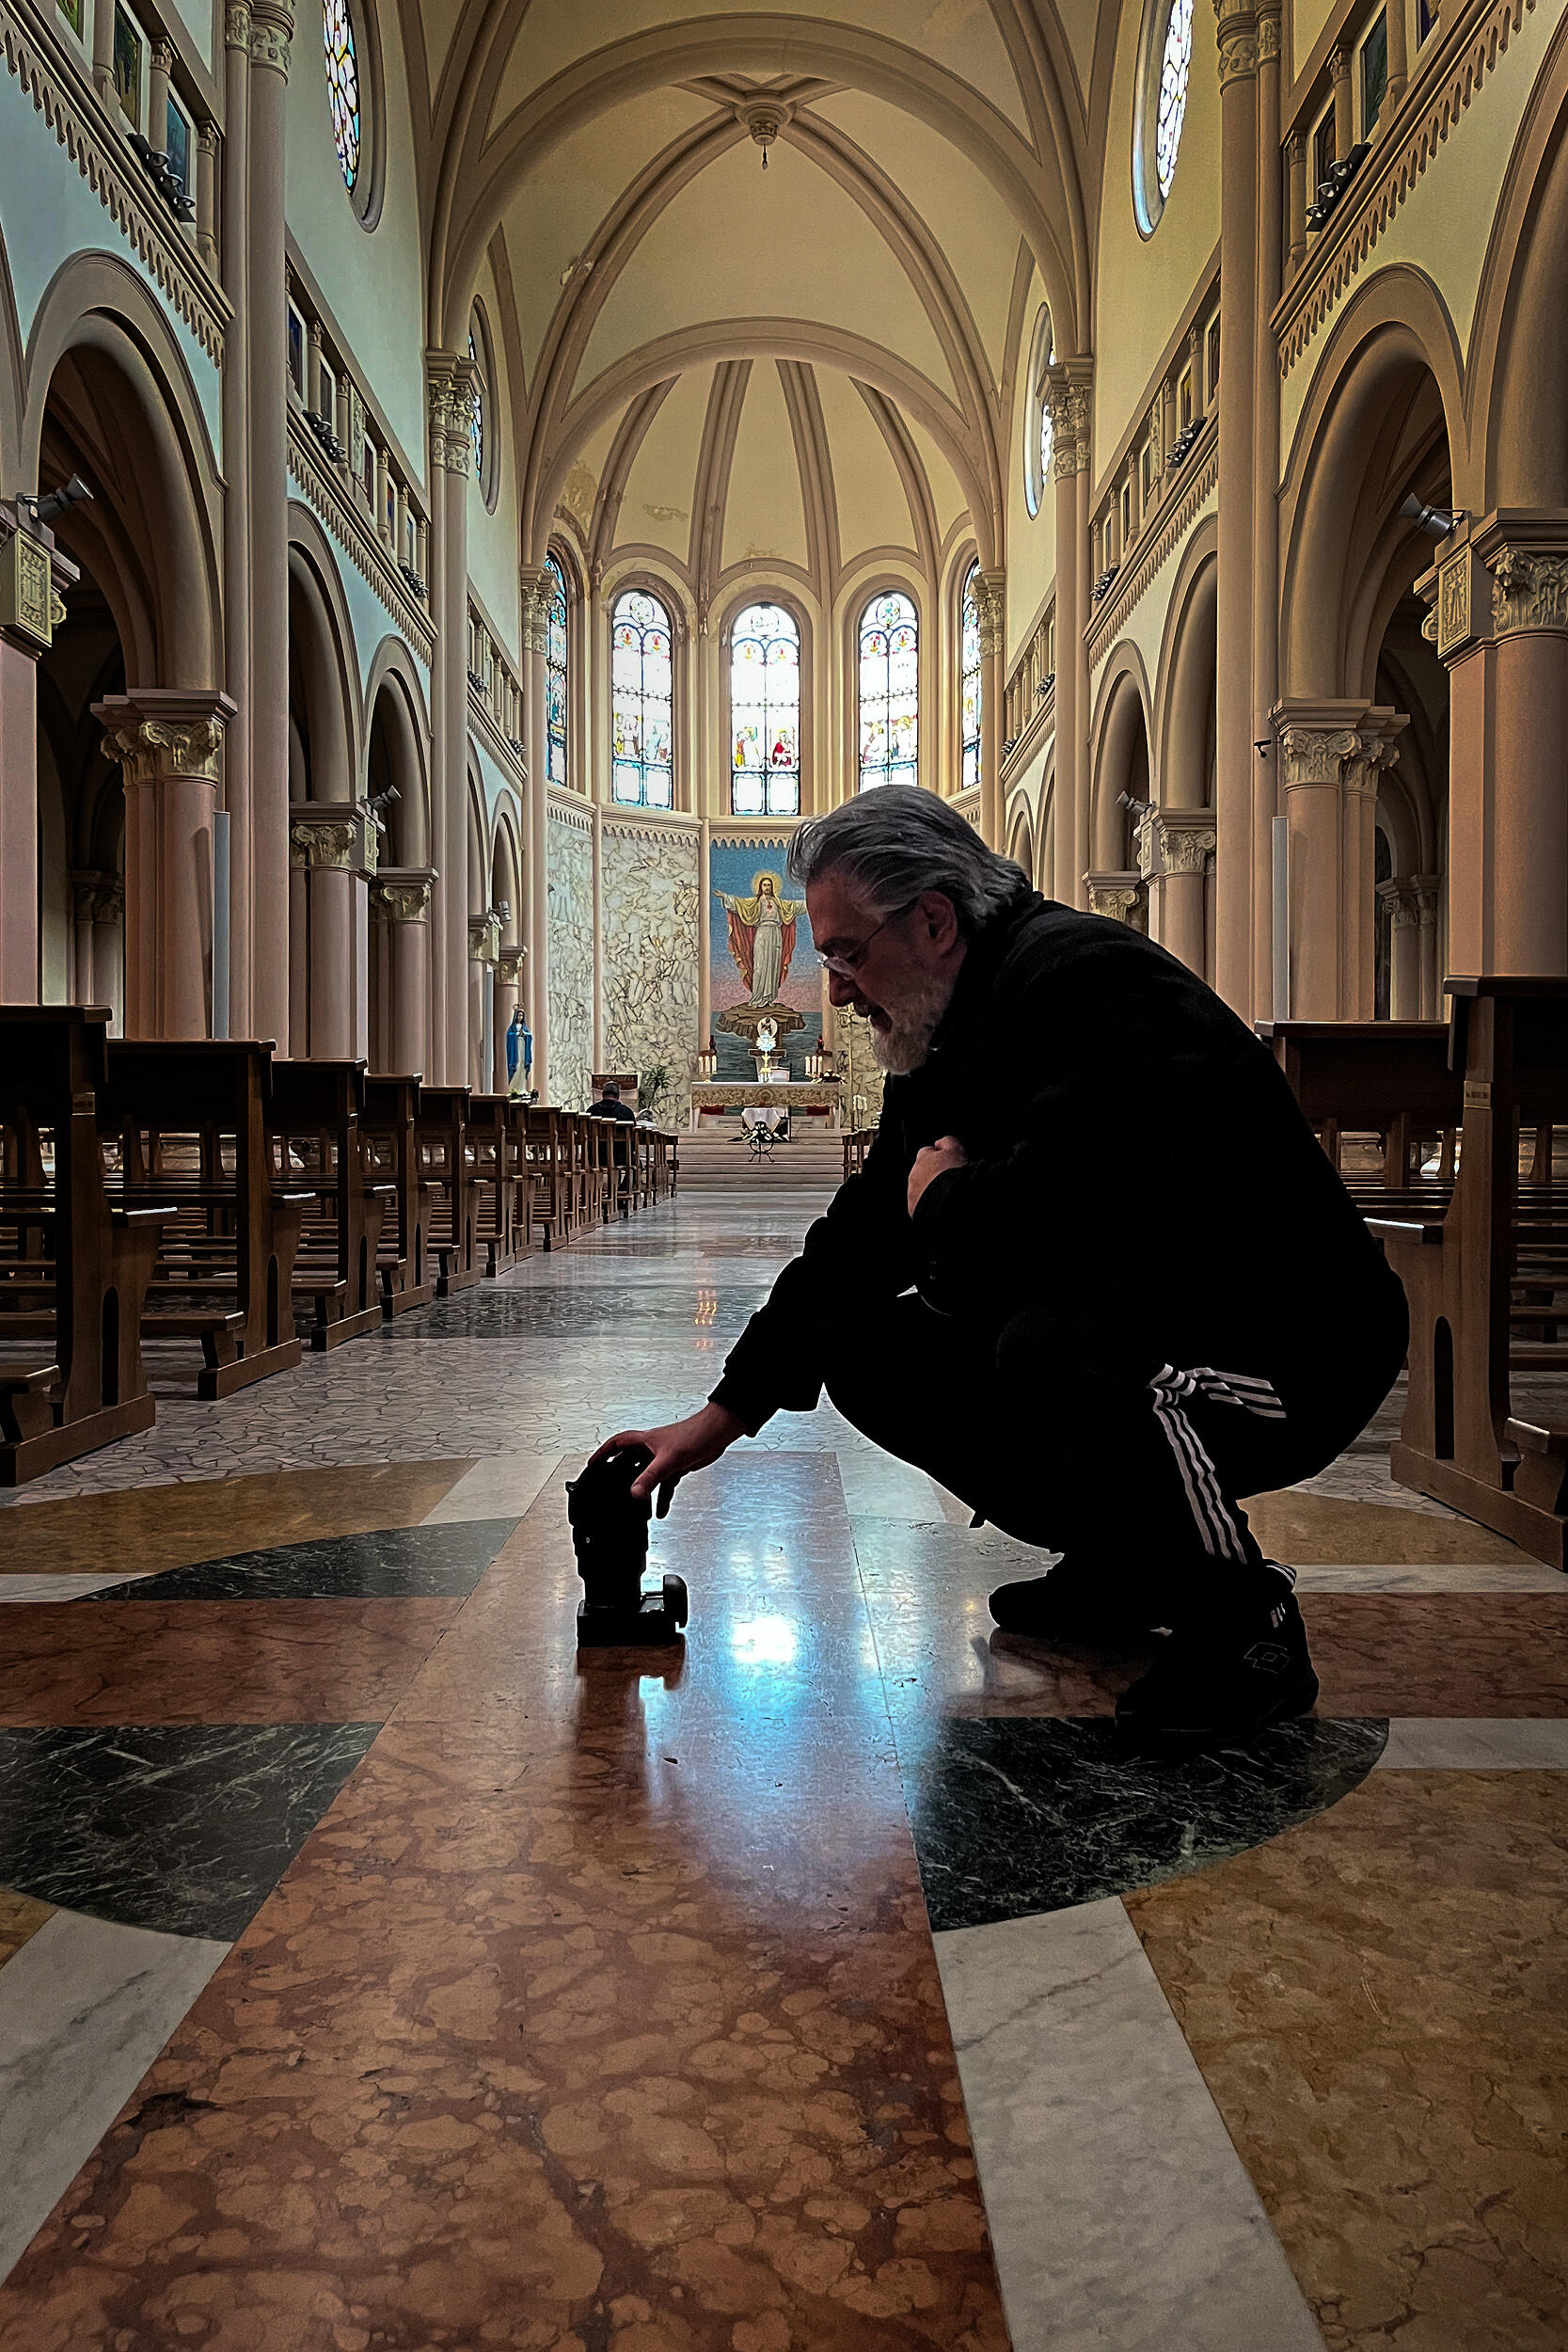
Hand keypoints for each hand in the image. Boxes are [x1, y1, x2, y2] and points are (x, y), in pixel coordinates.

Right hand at [590, 1401, 746, 1516]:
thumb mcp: (669, 1459)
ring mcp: (664, 1458)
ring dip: (642, 1489)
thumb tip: (635, 1493)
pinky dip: (662, 1497)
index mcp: (645, 1441)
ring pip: (647, 1476)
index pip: (617, 1444)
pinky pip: (664, 1484)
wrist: (718, 1433)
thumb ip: (651, 1477)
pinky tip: (661, 1510)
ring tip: (635, 1505)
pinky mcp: (677, 1466)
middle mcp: (652, 1449)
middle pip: (629, 1462)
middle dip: (619, 1474)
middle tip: (609, 1486)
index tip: (593, 1464)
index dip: (603, 1453)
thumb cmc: (695, 1434)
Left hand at [908, 1135, 966, 1216]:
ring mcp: (912, 1191)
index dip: (941, 1158)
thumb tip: (939, 1143)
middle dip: (934, 1175)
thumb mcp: (956, 1149)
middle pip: (924, 1171)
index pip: (928, 1153)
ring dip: (930, 1190)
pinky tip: (941, 1205)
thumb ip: (947, 1141)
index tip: (949, 1165)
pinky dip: (929, 1204)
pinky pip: (920, 1204)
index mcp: (923, 1157)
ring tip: (946, 1195)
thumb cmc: (954, 1174)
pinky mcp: (913, 1207)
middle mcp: (913, 1173)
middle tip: (949, 1181)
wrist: (950, 1201)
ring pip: (921, 1188)